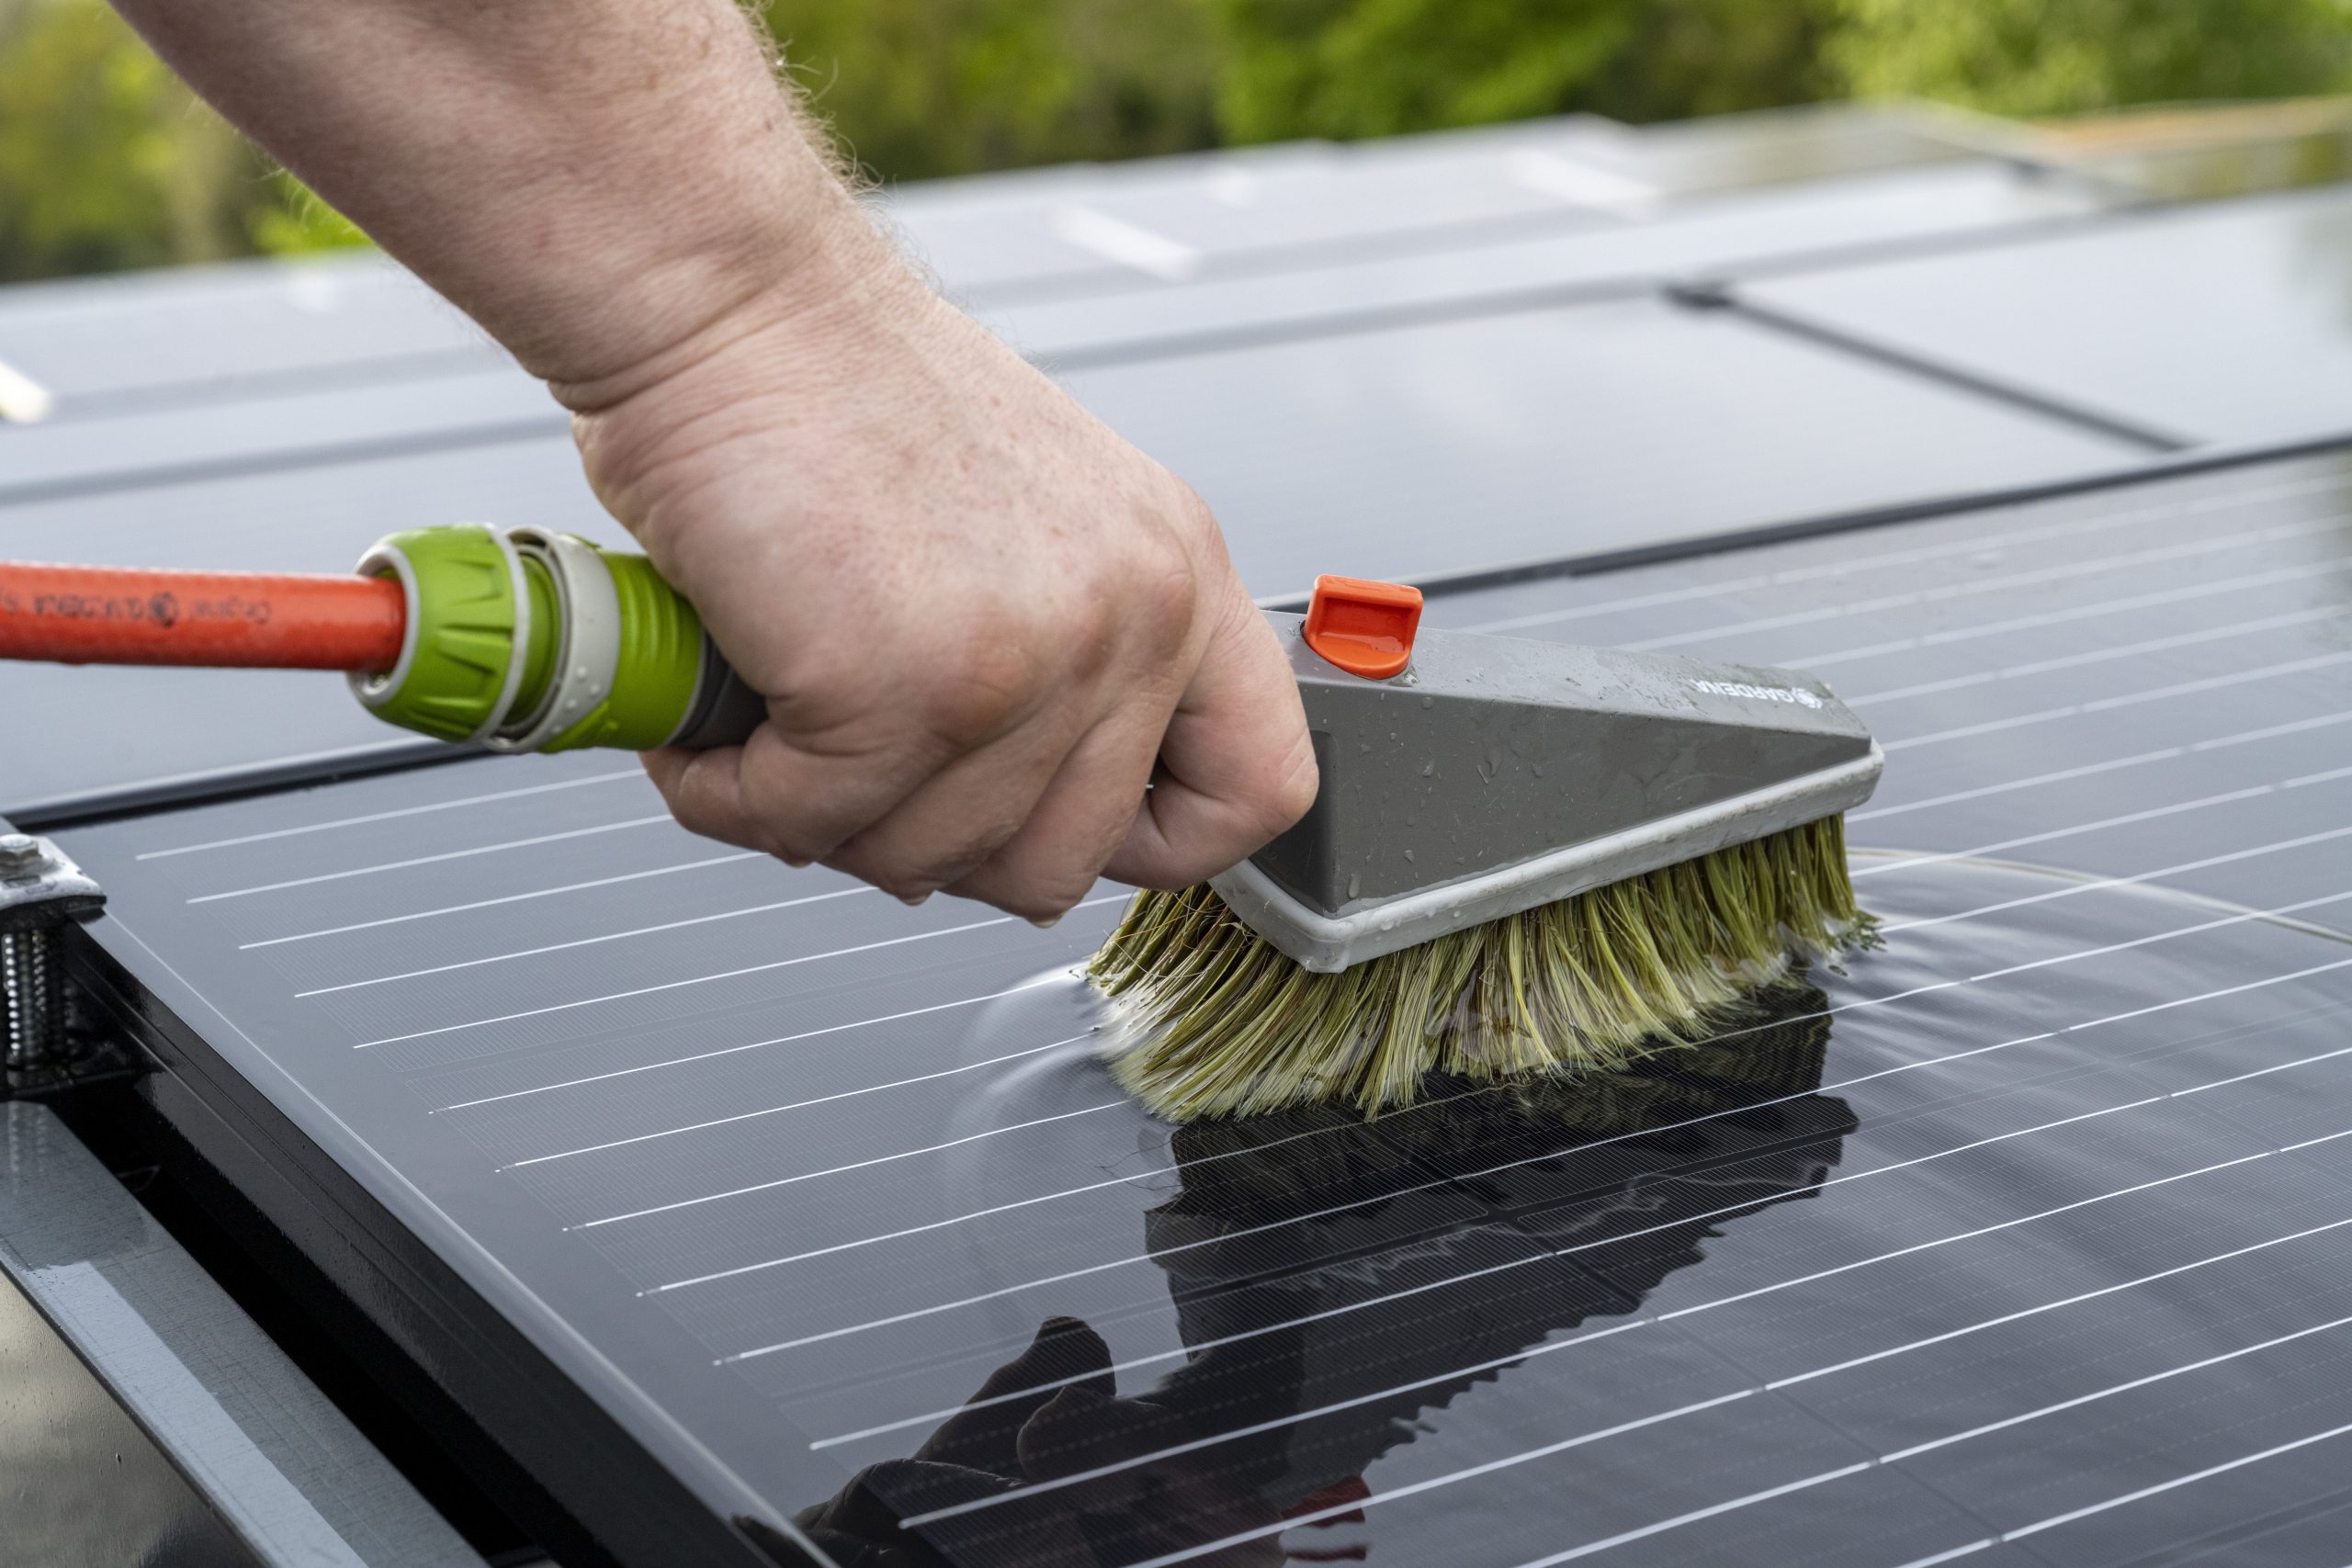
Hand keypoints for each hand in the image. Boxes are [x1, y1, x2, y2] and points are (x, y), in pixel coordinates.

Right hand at [567, 254, 1317, 921]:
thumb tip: (1018, 810)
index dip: (1152, 840)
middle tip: (856, 774)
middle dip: (937, 846)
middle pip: (1064, 865)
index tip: (1061, 825)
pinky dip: (733, 793)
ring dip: (821, 817)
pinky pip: (814, 821)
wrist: (728, 298)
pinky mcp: (899, 690)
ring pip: (930, 861)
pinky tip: (710, 730)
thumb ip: (1065, 655)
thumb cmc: (836, 393)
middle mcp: (1131, 618)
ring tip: (769, 726)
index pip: (1258, 787)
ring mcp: (1026, 662)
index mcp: (1177, 573)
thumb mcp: (1030, 519)